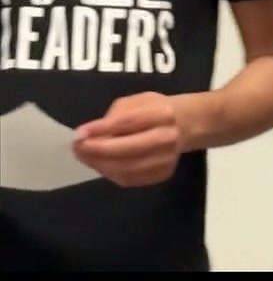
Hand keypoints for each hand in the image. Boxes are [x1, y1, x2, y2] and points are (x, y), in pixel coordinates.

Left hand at [72, 92, 187, 187]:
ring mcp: (167, 159)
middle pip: (127, 150)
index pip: (128, 123)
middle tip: (77, 147)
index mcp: (162, 114)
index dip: (101, 130)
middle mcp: (168, 137)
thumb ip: (114, 117)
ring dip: (99, 165)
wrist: (186, 125)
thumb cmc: (155, 110)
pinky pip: (129, 179)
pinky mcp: (163, 174)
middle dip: (96, 151)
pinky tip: (102, 164)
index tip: (79, 134)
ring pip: (126, 169)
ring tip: (85, 156)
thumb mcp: (136, 102)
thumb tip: (88, 135)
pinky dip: (110, 173)